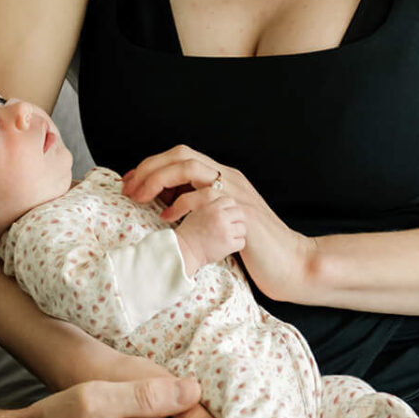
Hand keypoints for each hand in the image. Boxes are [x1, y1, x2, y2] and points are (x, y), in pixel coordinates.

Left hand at [124, 146, 311, 305]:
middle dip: (149, 168)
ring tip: (140, 198)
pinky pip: (205, 195)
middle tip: (128, 188)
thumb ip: (199, 205)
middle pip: (181, 154)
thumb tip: (165, 200)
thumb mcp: (221, 219)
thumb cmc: (254, 246)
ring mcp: (235, 192)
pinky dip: (181, 203)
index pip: (181, 156)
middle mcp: (229, 178)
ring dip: (158, 179)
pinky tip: (167, 218)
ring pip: (190, 166)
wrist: (290, 263)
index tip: (130, 181)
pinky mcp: (240, 211)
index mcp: (223, 177)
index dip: (152, 165)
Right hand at [173, 191, 246, 275]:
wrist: (184, 250)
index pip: (230, 201)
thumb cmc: (188, 234)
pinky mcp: (229, 244)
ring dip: (237, 233)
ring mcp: (225, 230)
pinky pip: (241, 242)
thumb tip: (224, 209)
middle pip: (240, 213)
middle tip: (232, 227)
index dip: (230, 208)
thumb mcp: (197, 213)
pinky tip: (227, 245)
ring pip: (243, 228)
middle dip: (237, 220)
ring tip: (227, 237)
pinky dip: (236, 244)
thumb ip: (211, 209)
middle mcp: (220, 217)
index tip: (228, 214)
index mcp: (212, 207)